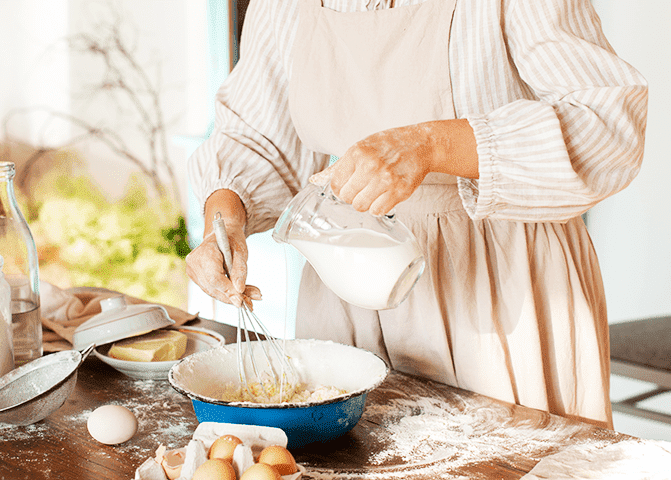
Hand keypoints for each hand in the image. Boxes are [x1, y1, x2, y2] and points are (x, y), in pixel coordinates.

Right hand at [185, 190, 260, 307]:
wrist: (222, 233)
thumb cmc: (232, 239)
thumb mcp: (241, 253)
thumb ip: (240, 272)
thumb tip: (239, 290)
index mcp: (204, 252)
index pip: (215, 278)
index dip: (228, 291)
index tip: (242, 301)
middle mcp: (193, 262)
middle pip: (213, 287)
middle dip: (233, 297)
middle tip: (251, 302)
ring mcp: (192, 270)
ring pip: (213, 291)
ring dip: (231, 297)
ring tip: (250, 299)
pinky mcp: (196, 277)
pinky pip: (211, 289)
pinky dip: (226, 293)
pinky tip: (240, 294)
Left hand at [310, 120, 477, 214]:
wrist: (419, 144)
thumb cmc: (387, 145)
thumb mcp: (360, 148)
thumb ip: (338, 166)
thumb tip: (314, 181)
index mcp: (357, 153)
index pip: (335, 184)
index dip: (340, 188)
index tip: (348, 186)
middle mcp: (370, 166)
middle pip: (346, 197)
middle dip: (352, 196)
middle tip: (362, 188)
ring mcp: (386, 179)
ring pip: (361, 206)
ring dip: (365, 203)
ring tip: (373, 192)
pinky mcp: (400, 191)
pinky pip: (378, 211)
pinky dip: (378, 207)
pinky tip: (383, 196)